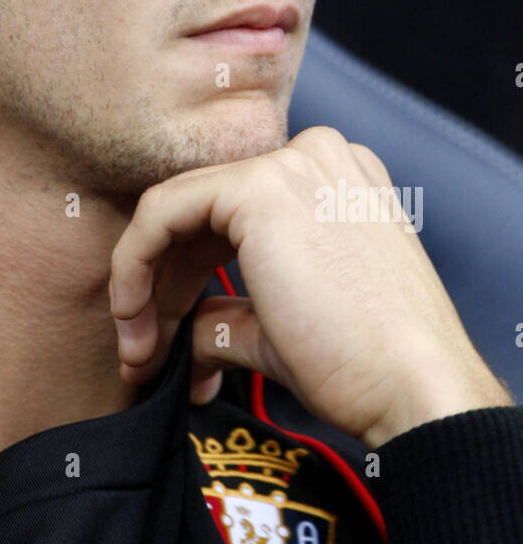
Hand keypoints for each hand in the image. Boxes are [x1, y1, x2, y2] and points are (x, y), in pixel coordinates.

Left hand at [108, 126, 513, 446]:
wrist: (411, 387)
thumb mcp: (282, 325)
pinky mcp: (257, 186)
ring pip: (174, 211)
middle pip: (200, 215)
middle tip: (143, 354)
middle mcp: (313, 157)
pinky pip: (161, 213)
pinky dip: (133, 265)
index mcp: (333, 180)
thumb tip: (185, 332)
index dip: (186, 281)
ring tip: (139, 355)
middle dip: (160, 289)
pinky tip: (133, 320)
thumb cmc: (367, 366)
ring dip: (143, 287)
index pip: (231, 218)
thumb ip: (228, 312)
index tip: (165, 341)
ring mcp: (287, 165)